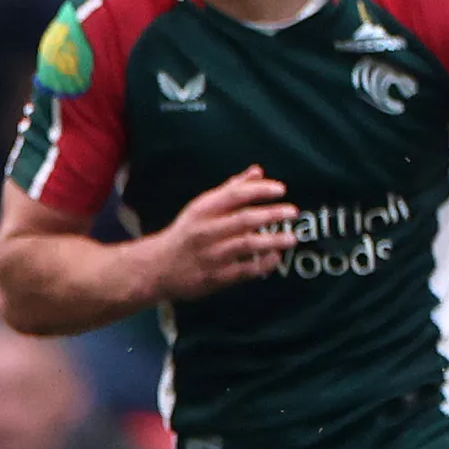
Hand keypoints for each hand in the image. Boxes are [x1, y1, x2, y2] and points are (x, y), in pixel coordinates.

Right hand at [150, 166, 298, 299]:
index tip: (281, 190)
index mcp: (202, 211)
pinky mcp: (215, 277)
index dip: (260, 190)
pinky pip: (246, 269)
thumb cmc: (185, 234)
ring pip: (248, 244)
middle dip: (272, 214)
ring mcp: (211, 255)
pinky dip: (264, 263)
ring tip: (291, 238)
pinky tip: (275, 258)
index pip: (234, 195)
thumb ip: (230, 190)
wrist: (156, 268)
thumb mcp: (201, 208)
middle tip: (293, 212)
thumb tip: (257, 171)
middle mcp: (205, 231)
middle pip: (244, 219)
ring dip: (273, 240)